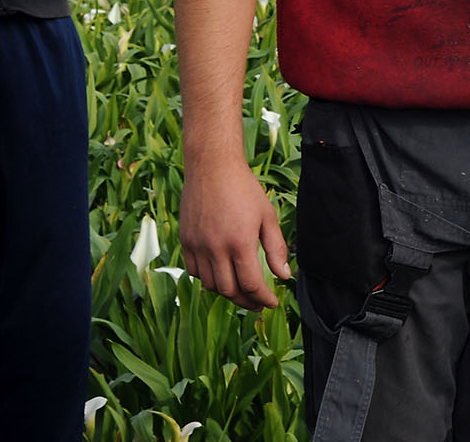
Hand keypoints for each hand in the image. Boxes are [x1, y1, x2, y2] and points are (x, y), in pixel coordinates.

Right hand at [179, 157, 290, 309]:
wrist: (213, 167)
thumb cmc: (244, 189)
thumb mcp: (267, 215)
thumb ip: (276, 248)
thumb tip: (284, 276)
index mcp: (240, 242)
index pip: (251, 284)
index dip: (263, 299)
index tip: (271, 302)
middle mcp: (216, 248)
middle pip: (229, 291)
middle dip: (246, 301)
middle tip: (257, 302)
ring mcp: (198, 246)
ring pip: (211, 285)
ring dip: (227, 291)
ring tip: (241, 289)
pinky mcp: (186, 241)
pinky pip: (194, 272)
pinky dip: (208, 278)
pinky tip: (220, 273)